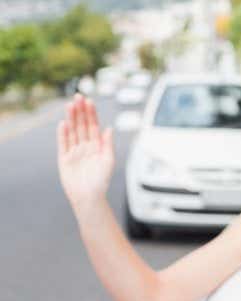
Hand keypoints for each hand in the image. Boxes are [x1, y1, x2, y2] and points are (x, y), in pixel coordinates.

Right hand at [57, 94, 114, 209]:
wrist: (89, 196)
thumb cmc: (101, 180)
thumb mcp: (108, 160)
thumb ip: (108, 144)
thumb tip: (109, 128)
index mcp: (97, 146)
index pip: (93, 125)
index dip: (91, 113)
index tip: (89, 101)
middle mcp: (85, 146)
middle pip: (82, 125)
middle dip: (80, 111)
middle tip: (78, 97)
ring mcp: (74, 151)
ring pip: (72, 131)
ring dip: (71, 118)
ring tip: (69, 105)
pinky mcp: (64, 159)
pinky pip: (63, 144)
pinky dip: (63, 134)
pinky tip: (63, 123)